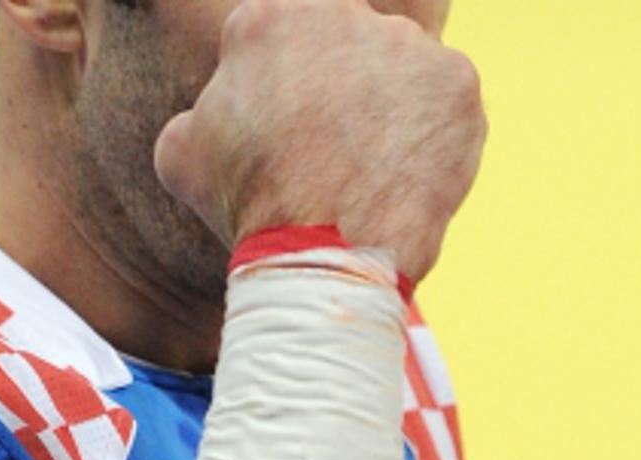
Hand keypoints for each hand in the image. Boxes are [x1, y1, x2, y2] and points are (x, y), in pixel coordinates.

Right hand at [154, 0, 486, 280]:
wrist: (324, 253)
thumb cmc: (249, 207)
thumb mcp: (183, 154)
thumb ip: (202, 112)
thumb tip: (211, 115)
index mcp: (267, 19)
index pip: (281, 39)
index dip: (283, 88)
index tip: (289, 128)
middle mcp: (342, 14)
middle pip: (346, 46)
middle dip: (341, 91)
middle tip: (333, 151)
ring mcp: (407, 45)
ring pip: (399, 72)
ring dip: (388, 112)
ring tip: (369, 172)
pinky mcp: (457, 82)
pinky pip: (446, 104)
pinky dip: (433, 138)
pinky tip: (404, 176)